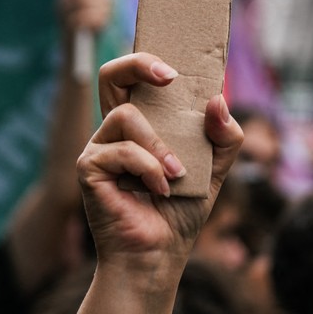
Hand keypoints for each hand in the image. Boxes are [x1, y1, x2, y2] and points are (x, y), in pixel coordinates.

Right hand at [78, 53, 242, 269]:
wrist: (160, 256)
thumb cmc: (181, 213)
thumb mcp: (215, 169)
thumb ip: (224, 136)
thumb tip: (217, 99)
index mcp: (143, 125)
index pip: (138, 78)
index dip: (150, 57)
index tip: (181, 59)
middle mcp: (116, 131)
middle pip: (111, 74)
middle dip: (138, 63)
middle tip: (169, 76)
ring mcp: (99, 148)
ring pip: (126, 115)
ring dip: (159, 145)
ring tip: (176, 174)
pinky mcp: (88, 168)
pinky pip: (120, 150)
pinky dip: (147, 168)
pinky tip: (159, 190)